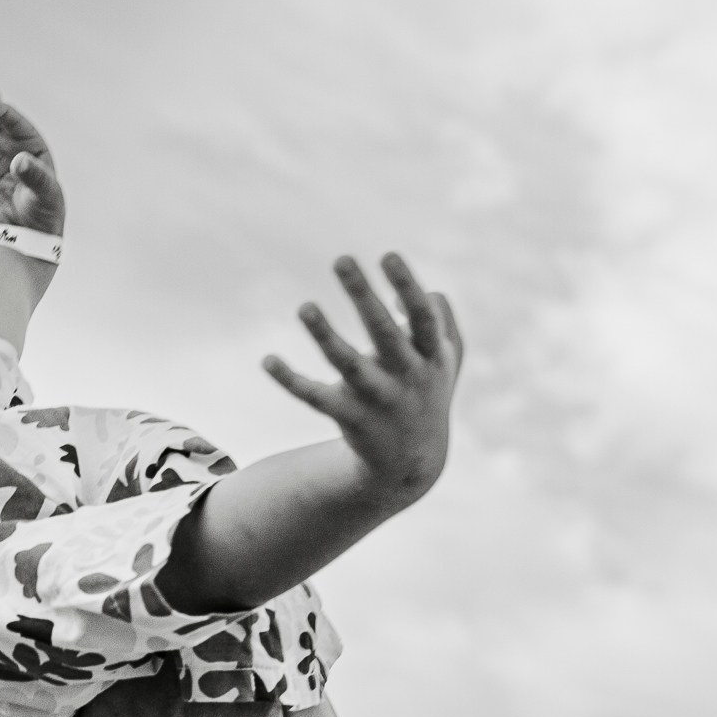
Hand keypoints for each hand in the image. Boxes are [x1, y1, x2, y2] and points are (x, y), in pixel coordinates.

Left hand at [263, 253, 461, 500]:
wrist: (412, 461)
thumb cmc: (428, 391)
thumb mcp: (449, 356)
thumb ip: (441, 315)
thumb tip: (412, 289)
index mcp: (431, 355)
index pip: (422, 317)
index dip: (407, 286)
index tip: (387, 255)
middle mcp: (407, 376)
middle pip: (384, 333)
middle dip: (363, 295)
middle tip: (341, 259)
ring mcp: (378, 400)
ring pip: (349, 366)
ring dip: (325, 337)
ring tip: (304, 306)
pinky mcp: (349, 418)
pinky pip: (316, 398)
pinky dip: (291, 381)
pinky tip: (267, 360)